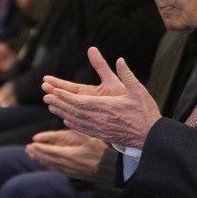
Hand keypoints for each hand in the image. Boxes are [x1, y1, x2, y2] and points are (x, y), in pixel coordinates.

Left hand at [25, 128, 107, 178]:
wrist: (109, 170)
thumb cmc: (101, 152)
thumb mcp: (90, 138)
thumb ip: (77, 129)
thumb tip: (66, 119)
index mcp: (69, 155)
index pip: (50, 151)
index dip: (40, 148)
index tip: (31, 144)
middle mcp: (67, 164)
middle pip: (48, 159)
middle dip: (37, 154)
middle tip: (28, 149)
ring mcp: (69, 170)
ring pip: (51, 165)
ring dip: (41, 160)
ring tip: (32, 155)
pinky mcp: (73, 174)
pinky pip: (57, 169)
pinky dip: (49, 165)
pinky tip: (46, 163)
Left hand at [41, 47, 160, 149]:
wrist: (150, 138)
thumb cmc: (146, 114)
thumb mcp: (139, 91)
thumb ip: (128, 75)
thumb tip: (120, 59)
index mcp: (106, 107)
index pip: (80, 100)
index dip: (65, 95)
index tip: (54, 90)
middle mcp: (100, 119)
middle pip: (73, 110)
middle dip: (59, 102)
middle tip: (46, 96)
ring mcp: (100, 129)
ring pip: (75, 120)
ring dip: (62, 112)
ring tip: (51, 106)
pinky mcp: (102, 135)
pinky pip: (82, 129)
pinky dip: (71, 123)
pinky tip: (66, 120)